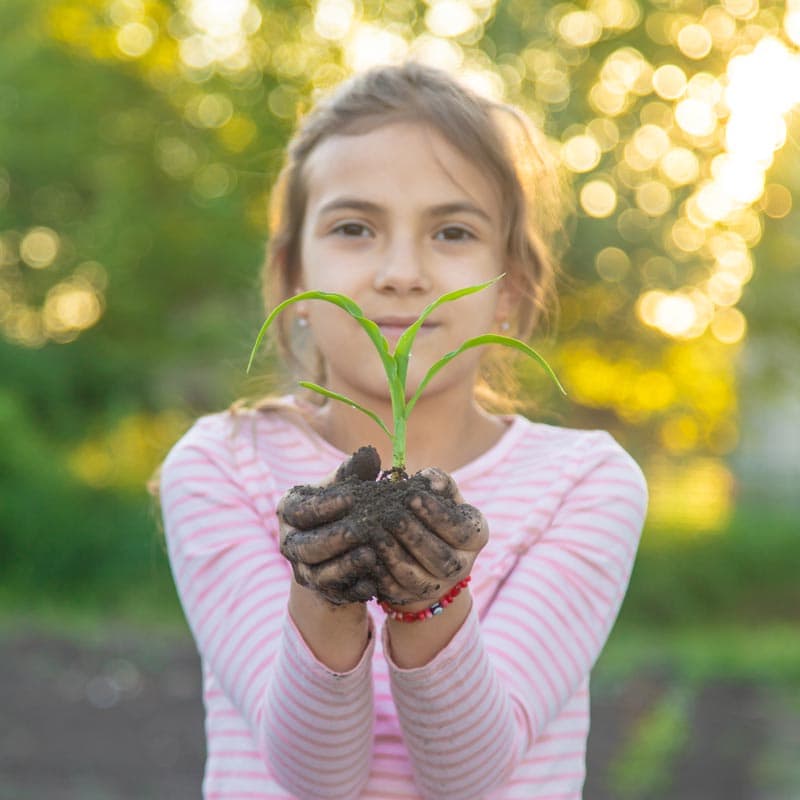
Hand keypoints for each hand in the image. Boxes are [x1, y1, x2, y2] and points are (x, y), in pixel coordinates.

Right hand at [278, 447, 381, 604]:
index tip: (352, 497)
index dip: (325, 505)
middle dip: (334, 539)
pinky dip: (354, 589)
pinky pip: (336, 594)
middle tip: (360, 529)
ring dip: (344, 565)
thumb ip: (353, 472)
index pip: (300, 511)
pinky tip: (373, 583)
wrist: (343, 545)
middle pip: (306, 546)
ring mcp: (304, 571)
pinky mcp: (323, 592)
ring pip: (319, 573)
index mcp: (289, 512)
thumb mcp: (346, 487)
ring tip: (370, 554)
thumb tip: (369, 454)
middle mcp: (290, 544)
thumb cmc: (344, 506)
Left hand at [372, 468, 488, 606]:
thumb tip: (428, 479)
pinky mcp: (414, 598)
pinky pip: (397, 590)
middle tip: (391, 516)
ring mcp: (438, 586)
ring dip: (395, 556)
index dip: (436, 514)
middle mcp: (462, 565)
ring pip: (418, 577)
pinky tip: (368, 556)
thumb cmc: (432, 511)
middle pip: (440, 557)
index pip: (460, 529)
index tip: (411, 495)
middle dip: (414, 536)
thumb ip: (438, 482)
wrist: (423, 550)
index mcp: (475, 536)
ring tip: (376, 534)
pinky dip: (382, 574)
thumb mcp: (441, 494)